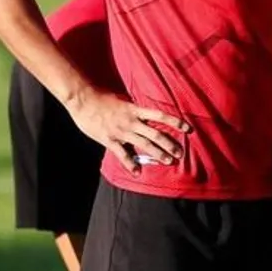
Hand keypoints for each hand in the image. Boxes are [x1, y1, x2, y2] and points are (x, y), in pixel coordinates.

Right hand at [65, 89, 188, 175]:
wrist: (83, 100)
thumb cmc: (102, 98)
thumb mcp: (123, 101)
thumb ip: (135, 109)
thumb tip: (146, 114)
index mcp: (136, 110)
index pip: (161, 116)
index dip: (175, 122)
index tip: (188, 129)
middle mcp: (132, 121)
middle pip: (156, 134)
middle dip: (170, 145)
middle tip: (180, 153)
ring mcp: (121, 131)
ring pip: (144, 144)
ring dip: (158, 154)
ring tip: (169, 161)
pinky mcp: (110, 139)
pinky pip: (123, 154)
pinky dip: (131, 164)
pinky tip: (138, 172)